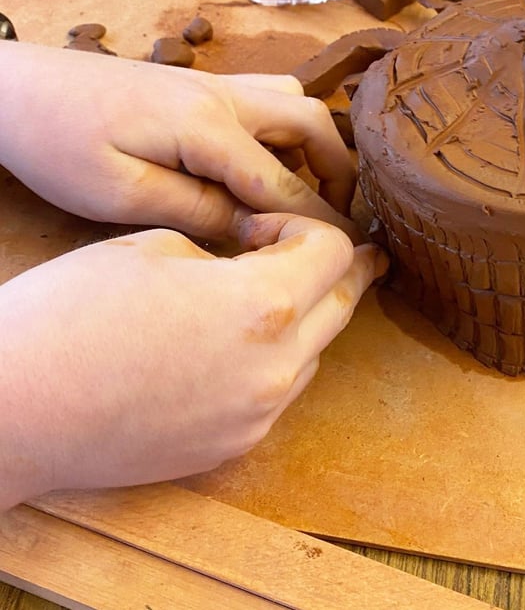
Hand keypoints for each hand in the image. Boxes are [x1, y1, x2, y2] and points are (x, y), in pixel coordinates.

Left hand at [0, 42, 360, 240]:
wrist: (14, 89)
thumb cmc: (56, 143)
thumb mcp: (121, 195)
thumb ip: (197, 211)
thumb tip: (255, 230)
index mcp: (205, 126)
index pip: (284, 182)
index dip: (319, 223)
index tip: (343, 257)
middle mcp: (221, 96)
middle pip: (311, 122)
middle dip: (336, 172)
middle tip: (338, 218)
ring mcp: (212, 86)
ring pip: (294, 104)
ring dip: (315, 147)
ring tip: (309, 194)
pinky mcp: (199, 89)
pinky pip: (267, 102)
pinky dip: (287, 135)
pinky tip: (266, 170)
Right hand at [0, 214, 386, 509]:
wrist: (19, 406)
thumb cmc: (72, 315)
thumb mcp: (158, 251)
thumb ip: (227, 257)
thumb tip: (252, 267)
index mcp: (263, 305)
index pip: (334, 254)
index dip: (308, 227)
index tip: (269, 228)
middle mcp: (277, 367)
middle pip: (341, 305)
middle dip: (338, 272)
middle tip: (343, 254)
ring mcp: (259, 414)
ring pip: (314, 353)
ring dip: (305, 319)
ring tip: (269, 300)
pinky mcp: (235, 445)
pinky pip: (280, 393)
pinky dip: (276, 362)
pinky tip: (237, 349)